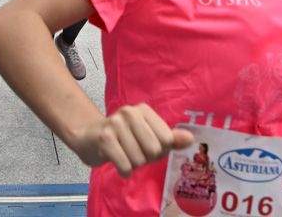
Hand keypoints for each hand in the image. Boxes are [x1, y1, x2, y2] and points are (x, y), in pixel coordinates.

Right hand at [67, 105, 192, 176]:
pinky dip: (124, 171)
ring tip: (124, 155)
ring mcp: (115, 124)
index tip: (146, 145)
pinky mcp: (104, 138)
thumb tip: (191, 139)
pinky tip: (118, 163)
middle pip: (154, 150)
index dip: (159, 150)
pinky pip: (125, 165)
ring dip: (133, 165)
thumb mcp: (149, 137)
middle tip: (134, 152)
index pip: (166, 139)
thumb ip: (171, 139)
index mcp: (144, 110)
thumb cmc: (125, 138)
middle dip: (146, 158)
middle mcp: (130, 112)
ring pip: (139, 160)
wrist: (89, 137)